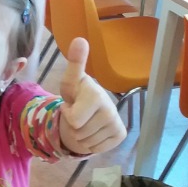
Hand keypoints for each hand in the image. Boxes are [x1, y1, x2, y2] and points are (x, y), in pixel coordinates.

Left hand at [58, 37, 127, 154]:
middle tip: (77, 114)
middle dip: (72, 125)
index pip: (73, 119)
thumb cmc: (77, 95)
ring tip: (84, 121)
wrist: (89, 111)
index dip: (67, 113)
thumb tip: (80, 39)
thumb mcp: (70, 82)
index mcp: (96, 94)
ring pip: (85, 142)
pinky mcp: (120, 136)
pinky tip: (93, 130)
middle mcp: (111, 109)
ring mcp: (117, 124)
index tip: (72, 103)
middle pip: (77, 132)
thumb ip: (75, 63)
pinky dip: (91, 142)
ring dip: (80, 134)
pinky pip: (96, 148)